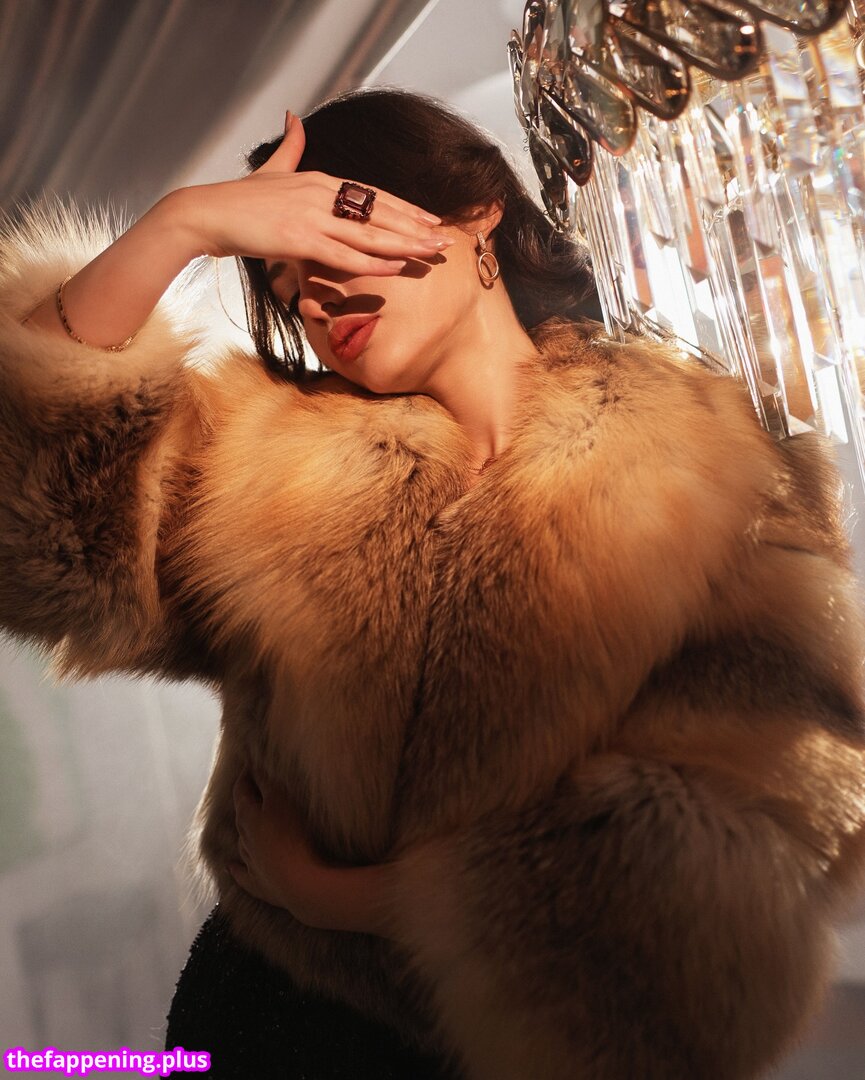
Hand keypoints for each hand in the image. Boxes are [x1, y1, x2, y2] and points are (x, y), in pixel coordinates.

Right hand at [176, 110, 450, 276]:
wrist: (207, 213)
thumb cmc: (239, 199)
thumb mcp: (271, 168)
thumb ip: (291, 146)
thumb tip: (297, 119)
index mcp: (320, 180)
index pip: (374, 195)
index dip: (405, 209)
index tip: (431, 220)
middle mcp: (322, 194)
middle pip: (380, 213)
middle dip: (416, 228)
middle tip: (445, 241)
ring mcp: (312, 216)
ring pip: (369, 234)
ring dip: (405, 246)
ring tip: (432, 255)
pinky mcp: (299, 239)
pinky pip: (344, 254)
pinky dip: (372, 261)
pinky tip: (396, 267)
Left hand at [229, 771, 397, 937]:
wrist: (303, 885)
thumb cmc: (297, 836)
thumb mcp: (284, 798)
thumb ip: (268, 779)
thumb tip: (254, 762)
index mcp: (250, 815)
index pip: (243, 789)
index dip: (246, 775)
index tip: (250, 764)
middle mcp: (247, 838)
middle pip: (241, 815)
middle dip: (244, 800)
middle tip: (248, 788)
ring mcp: (252, 863)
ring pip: (242, 844)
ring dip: (244, 832)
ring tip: (246, 824)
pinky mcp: (260, 885)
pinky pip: (243, 875)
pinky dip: (238, 869)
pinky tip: (232, 866)